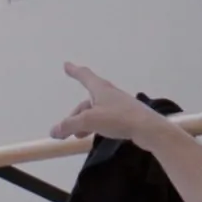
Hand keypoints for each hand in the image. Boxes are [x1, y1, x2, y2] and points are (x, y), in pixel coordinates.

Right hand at [50, 63, 181, 148]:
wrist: (148, 129)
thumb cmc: (118, 119)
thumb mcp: (89, 121)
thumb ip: (69, 125)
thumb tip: (54, 131)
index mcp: (101, 89)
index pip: (85, 76)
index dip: (74, 71)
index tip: (66, 65)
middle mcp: (109, 94)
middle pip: (87, 102)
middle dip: (75, 116)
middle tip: (66, 131)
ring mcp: (118, 105)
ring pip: (95, 112)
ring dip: (84, 123)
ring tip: (78, 136)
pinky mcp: (125, 117)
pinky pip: (105, 119)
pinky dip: (96, 126)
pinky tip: (95, 135)